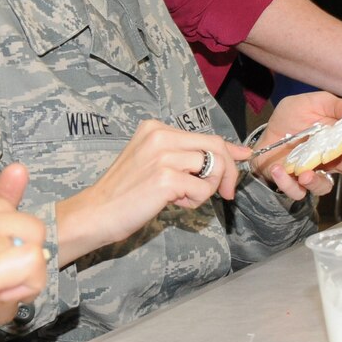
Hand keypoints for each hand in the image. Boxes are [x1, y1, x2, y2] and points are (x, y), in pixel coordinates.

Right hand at [55, 120, 249, 261]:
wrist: (96, 213)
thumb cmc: (124, 193)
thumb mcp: (153, 163)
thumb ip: (184, 156)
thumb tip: (227, 156)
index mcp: (156, 128)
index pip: (205, 135)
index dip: (230, 149)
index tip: (244, 158)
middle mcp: (160, 135)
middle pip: (216, 147)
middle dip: (229, 172)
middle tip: (227, 194)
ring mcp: (163, 155)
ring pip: (213, 167)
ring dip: (207, 189)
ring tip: (184, 198)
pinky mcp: (166, 178)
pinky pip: (202, 189)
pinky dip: (196, 200)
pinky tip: (174, 203)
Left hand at [255, 90, 341, 200]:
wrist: (265, 134)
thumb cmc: (291, 118)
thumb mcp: (312, 103)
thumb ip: (334, 105)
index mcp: (338, 140)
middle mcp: (329, 160)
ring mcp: (312, 173)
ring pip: (323, 187)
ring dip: (316, 181)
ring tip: (305, 174)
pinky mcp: (292, 183)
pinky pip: (295, 191)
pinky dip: (286, 183)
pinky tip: (279, 170)